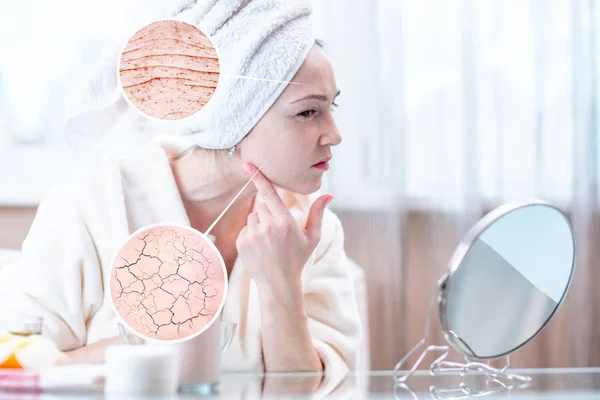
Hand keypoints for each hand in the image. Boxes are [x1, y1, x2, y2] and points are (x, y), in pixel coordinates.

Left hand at [236, 162, 332, 301]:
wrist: (278, 284)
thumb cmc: (298, 259)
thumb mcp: (312, 237)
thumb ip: (318, 213)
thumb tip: (328, 194)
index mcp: (285, 222)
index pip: (270, 194)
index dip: (258, 177)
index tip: (247, 164)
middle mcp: (268, 227)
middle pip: (262, 205)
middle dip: (269, 213)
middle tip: (277, 232)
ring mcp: (253, 235)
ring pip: (253, 216)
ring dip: (259, 223)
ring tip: (269, 241)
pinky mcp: (242, 243)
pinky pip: (246, 228)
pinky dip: (252, 234)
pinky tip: (261, 247)